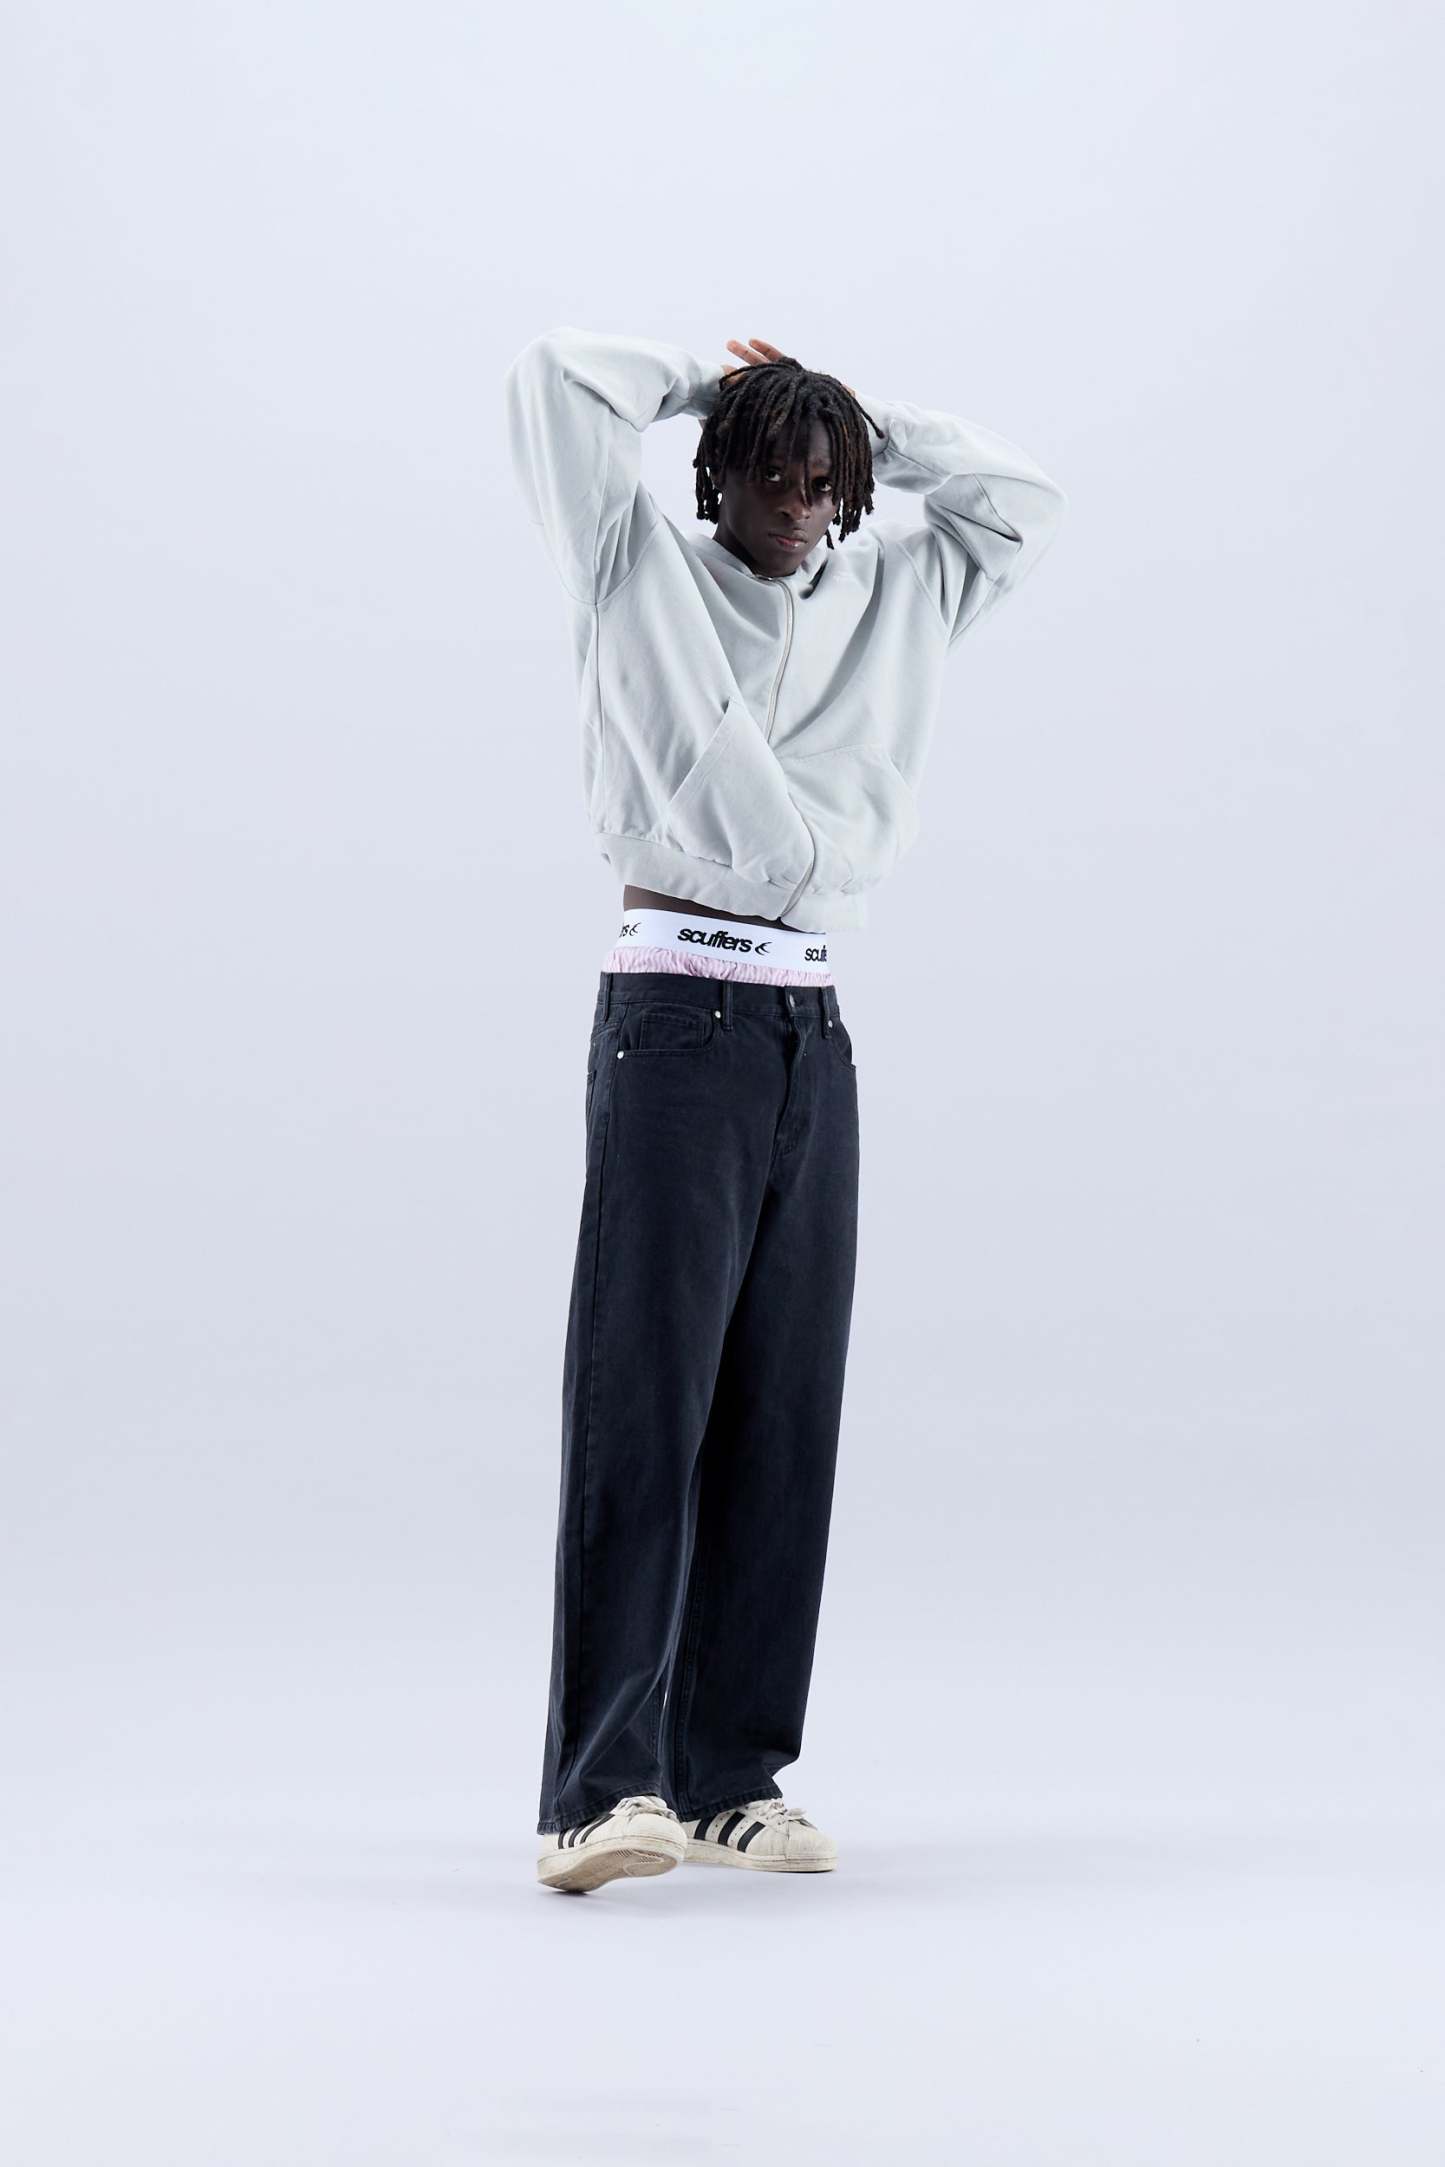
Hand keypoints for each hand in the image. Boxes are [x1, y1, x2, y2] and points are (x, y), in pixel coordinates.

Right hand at [723, 336, 855, 397]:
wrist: (834, 421)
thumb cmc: (837, 408)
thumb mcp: (840, 398)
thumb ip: (843, 392)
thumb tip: (850, 390)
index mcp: (796, 377)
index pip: (779, 359)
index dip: (766, 349)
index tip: (752, 340)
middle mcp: (784, 384)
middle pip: (762, 366)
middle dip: (745, 356)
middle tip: (728, 344)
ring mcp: (777, 396)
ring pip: (755, 383)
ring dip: (739, 375)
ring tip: (720, 368)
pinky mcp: (773, 410)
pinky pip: (755, 403)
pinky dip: (744, 399)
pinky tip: (728, 395)